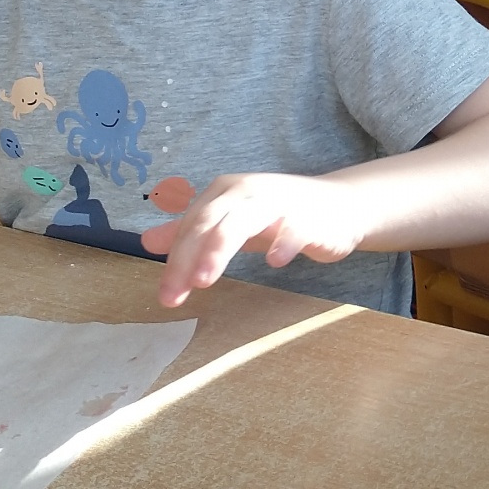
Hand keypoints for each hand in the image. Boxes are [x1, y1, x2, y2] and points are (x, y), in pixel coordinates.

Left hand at [140, 171, 373, 306]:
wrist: (340, 205)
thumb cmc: (280, 215)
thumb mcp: (232, 222)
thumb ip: (193, 233)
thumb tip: (148, 242)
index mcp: (225, 193)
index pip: (192, 226)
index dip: (175, 259)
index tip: (166, 295)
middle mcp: (247, 192)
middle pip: (209, 223)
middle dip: (188, 258)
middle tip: (174, 295)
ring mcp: (279, 203)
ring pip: (242, 222)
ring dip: (220, 249)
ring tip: (204, 280)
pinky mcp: (309, 218)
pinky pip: (294, 228)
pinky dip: (283, 242)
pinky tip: (274, 262)